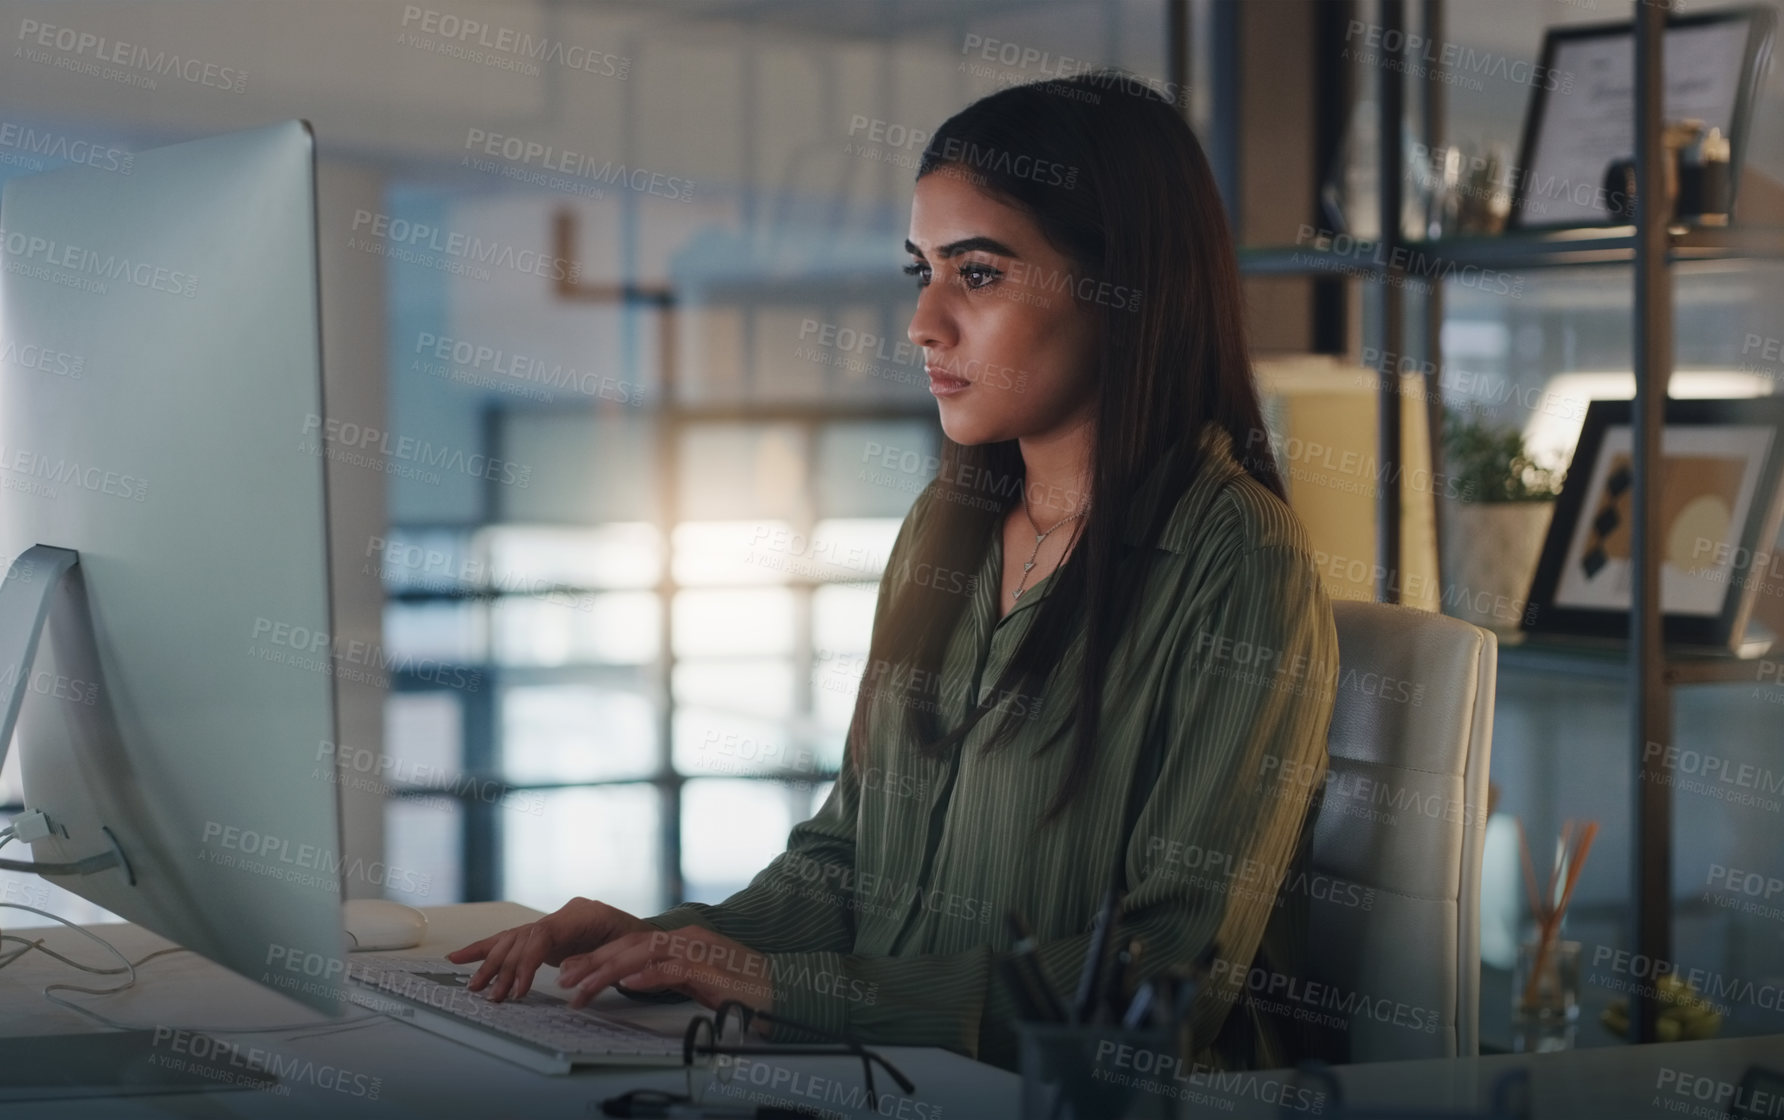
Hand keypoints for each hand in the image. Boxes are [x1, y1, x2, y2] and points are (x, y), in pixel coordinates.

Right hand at [446, 896, 651, 1001]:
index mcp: (583, 914)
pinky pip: (511, 940)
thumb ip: (595, 960)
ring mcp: (552, 923)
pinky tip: (459, 957)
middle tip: (493, 996)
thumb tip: (563, 971)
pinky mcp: (544, 936)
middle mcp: (563, 914)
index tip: (519, 989)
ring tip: (475, 986)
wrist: (647, 938)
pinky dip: (485, 949)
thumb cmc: (639, 946)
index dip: (527, 962)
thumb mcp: (624, 952)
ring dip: (491, 964)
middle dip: (505, 969)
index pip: (543, 934)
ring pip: (512, 940)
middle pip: (523, 938)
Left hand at [555, 925, 773, 1031]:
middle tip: (566, 978)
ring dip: (610, 971)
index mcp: (680, 939)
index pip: (631, 944)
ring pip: (644, 954)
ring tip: (584, 988)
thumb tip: (631, 980)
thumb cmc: (738, 986)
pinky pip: (674, 968)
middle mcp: (685, 938)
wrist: (778, 989)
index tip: (572, 970)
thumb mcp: (692, 979)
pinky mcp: (710, 967)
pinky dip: (649, 975)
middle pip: (630, 945)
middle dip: (594, 962)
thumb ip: (664, 974)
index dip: (599, 956)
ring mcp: (697, 949)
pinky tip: (629, 984)